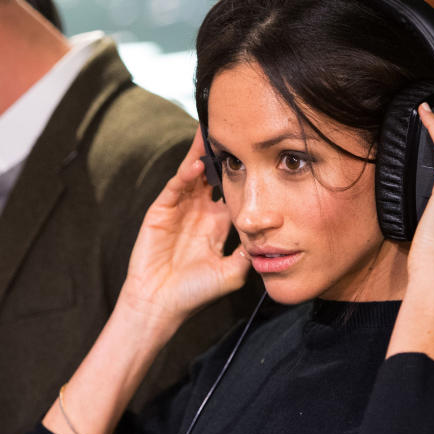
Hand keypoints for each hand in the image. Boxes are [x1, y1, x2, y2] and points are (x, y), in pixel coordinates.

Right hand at [118, 132, 250, 341]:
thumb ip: (249, 252)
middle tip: (234, 128)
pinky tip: (195, 164)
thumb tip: (272, 236)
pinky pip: (175, 187)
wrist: (161, 306)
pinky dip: (185, 175)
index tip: (256, 152)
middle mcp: (199, 212)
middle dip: (221, 153)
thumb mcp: (233, 272)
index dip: (242, 172)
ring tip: (212, 131)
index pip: (232, 190)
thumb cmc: (195, 293)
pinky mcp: (160, 211)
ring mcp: (179, 209)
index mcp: (217, 224)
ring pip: (192, 173)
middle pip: (212, 174)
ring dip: (201, 154)